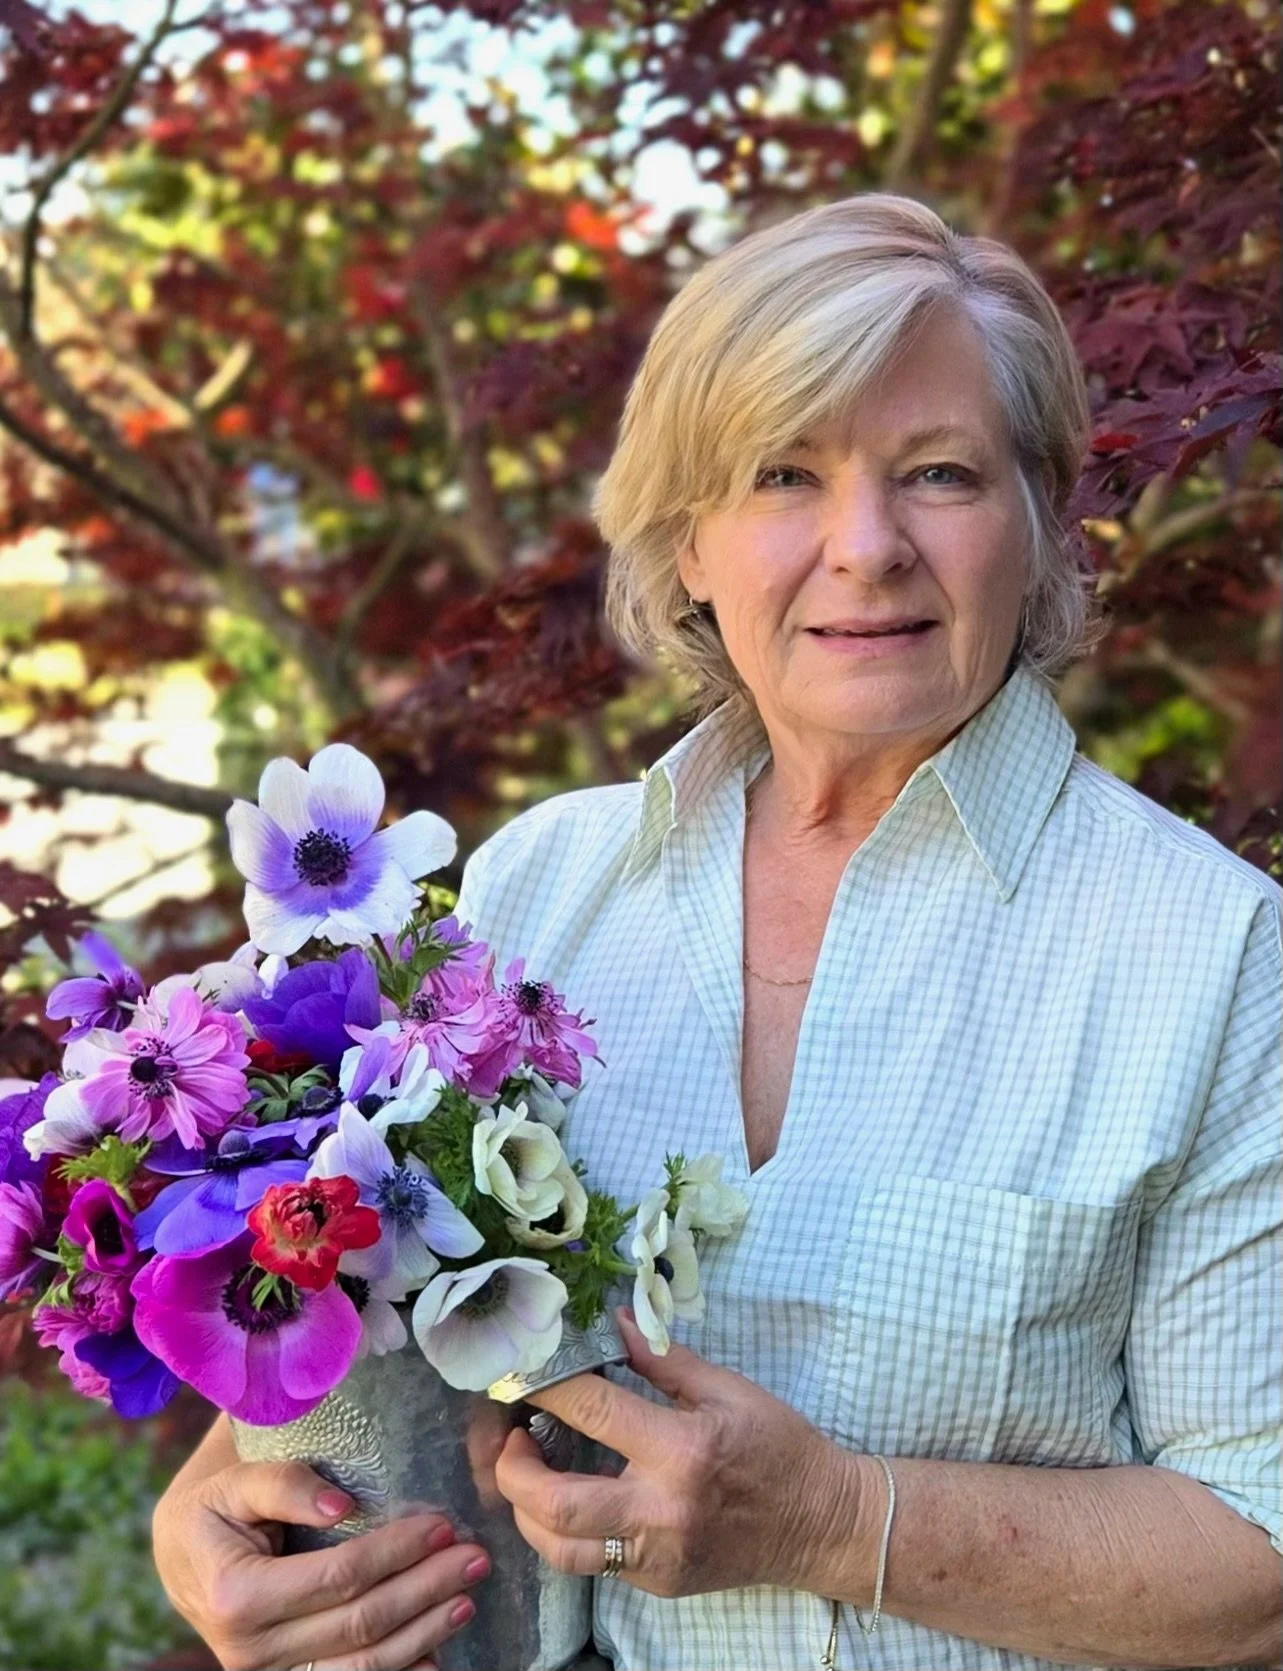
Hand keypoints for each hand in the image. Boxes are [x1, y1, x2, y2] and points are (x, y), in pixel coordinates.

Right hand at [152, 1455, 491, 1670]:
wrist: (179, 1554)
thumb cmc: (213, 1505)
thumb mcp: (235, 1480)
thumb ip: (284, 1485)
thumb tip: (341, 1506)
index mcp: (237, 1595)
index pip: (338, 1577)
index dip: (396, 1553)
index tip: (442, 1525)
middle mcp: (250, 1648)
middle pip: (360, 1623)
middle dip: (425, 1590)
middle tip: (474, 1558)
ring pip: (362, 1665)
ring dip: (424, 1633)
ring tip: (466, 1597)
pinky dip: (398, 1670)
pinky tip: (435, 1652)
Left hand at [494, 1308, 865, 1599]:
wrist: (822, 1523)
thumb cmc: (778, 1445)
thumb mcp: (726, 1388)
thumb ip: (660, 1359)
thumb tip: (611, 1323)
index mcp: (681, 1450)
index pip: (593, 1411)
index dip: (546, 1385)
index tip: (523, 1370)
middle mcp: (661, 1511)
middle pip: (556, 1504)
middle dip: (514, 1470)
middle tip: (511, 1439)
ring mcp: (657, 1558)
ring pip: (561, 1551)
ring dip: (528, 1513)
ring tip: (527, 1476)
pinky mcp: (658, 1584)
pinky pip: (593, 1566)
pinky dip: (568, 1534)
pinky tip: (569, 1501)